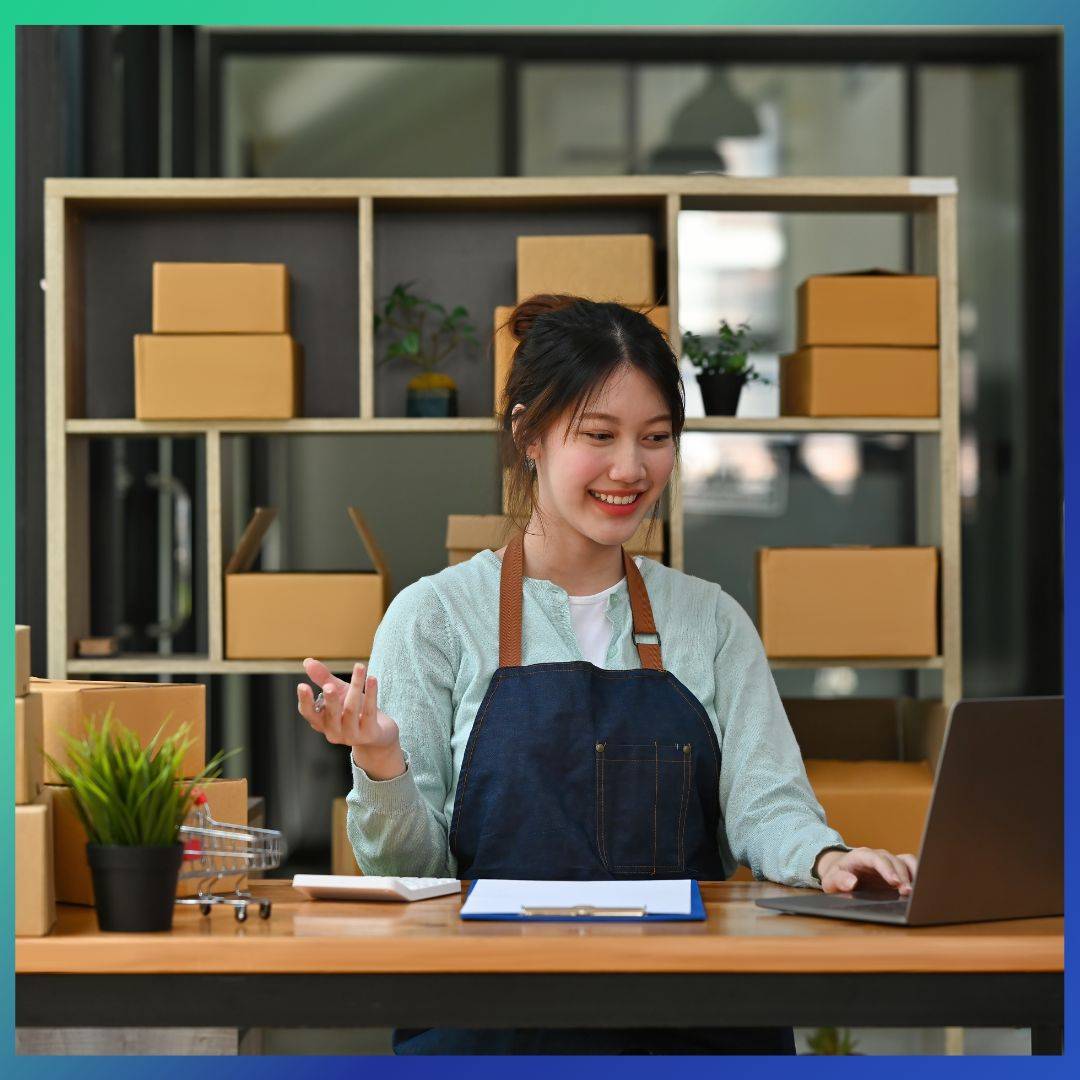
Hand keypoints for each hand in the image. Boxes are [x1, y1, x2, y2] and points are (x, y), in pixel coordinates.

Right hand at [296, 658, 404, 779]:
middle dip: (330, 699)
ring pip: (352, 709)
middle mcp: (334, 731)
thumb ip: (324, 678)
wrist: (378, 734)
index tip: (302, 685)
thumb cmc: (354, 711)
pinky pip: (370, 711)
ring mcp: (352, 735)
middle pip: (331, 714)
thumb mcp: (339, 693)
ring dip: (356, 686)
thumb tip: (307, 661)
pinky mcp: (369, 734)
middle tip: (329, 686)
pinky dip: (372, 693)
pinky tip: (372, 678)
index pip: (309, 713)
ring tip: (360, 667)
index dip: (305, 701)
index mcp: (322, 722)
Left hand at [815, 847, 917, 895]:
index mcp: (861, 856)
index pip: (876, 859)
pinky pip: (911, 866)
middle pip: (894, 861)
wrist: (841, 872)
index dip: (887, 869)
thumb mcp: (830, 880)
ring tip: (916, 891)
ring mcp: (888, 861)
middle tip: (907, 893)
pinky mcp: (896, 869)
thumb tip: (851, 882)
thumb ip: (839, 881)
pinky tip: (920, 888)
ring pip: (906, 861)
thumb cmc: (836, 876)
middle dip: (902, 876)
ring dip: (913, 874)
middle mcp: (877, 856)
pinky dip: (918, 875)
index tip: (895, 882)